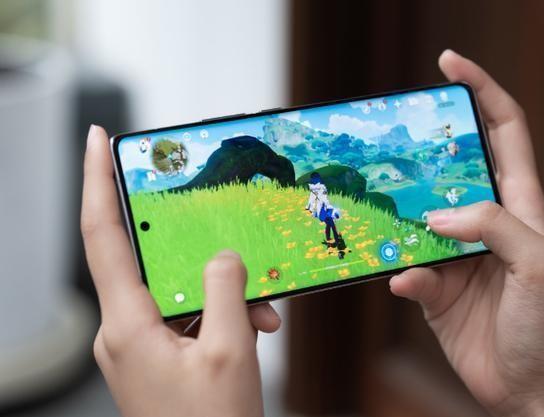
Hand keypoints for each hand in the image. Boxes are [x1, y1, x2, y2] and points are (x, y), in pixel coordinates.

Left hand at [81, 125, 280, 416]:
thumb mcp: (230, 350)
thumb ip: (226, 290)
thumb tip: (223, 255)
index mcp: (128, 325)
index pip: (103, 235)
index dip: (99, 181)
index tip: (99, 141)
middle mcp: (124, 330)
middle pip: (158, 264)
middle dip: (204, 257)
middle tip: (233, 255)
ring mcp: (138, 344)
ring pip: (180, 293)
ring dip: (224, 296)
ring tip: (262, 316)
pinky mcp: (156, 355)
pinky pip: (187, 318)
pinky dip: (220, 317)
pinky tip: (252, 328)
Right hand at [389, 50, 543, 416]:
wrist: (525, 386)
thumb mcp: (539, 263)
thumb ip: (492, 226)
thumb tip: (436, 218)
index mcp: (521, 206)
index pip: (504, 131)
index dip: (481, 91)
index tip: (449, 64)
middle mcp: (485, 223)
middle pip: (450, 167)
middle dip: (424, 146)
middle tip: (394, 135)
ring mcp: (456, 252)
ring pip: (418, 216)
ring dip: (400, 213)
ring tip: (377, 201)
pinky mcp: (433, 284)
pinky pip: (407, 266)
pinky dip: (401, 271)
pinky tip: (404, 280)